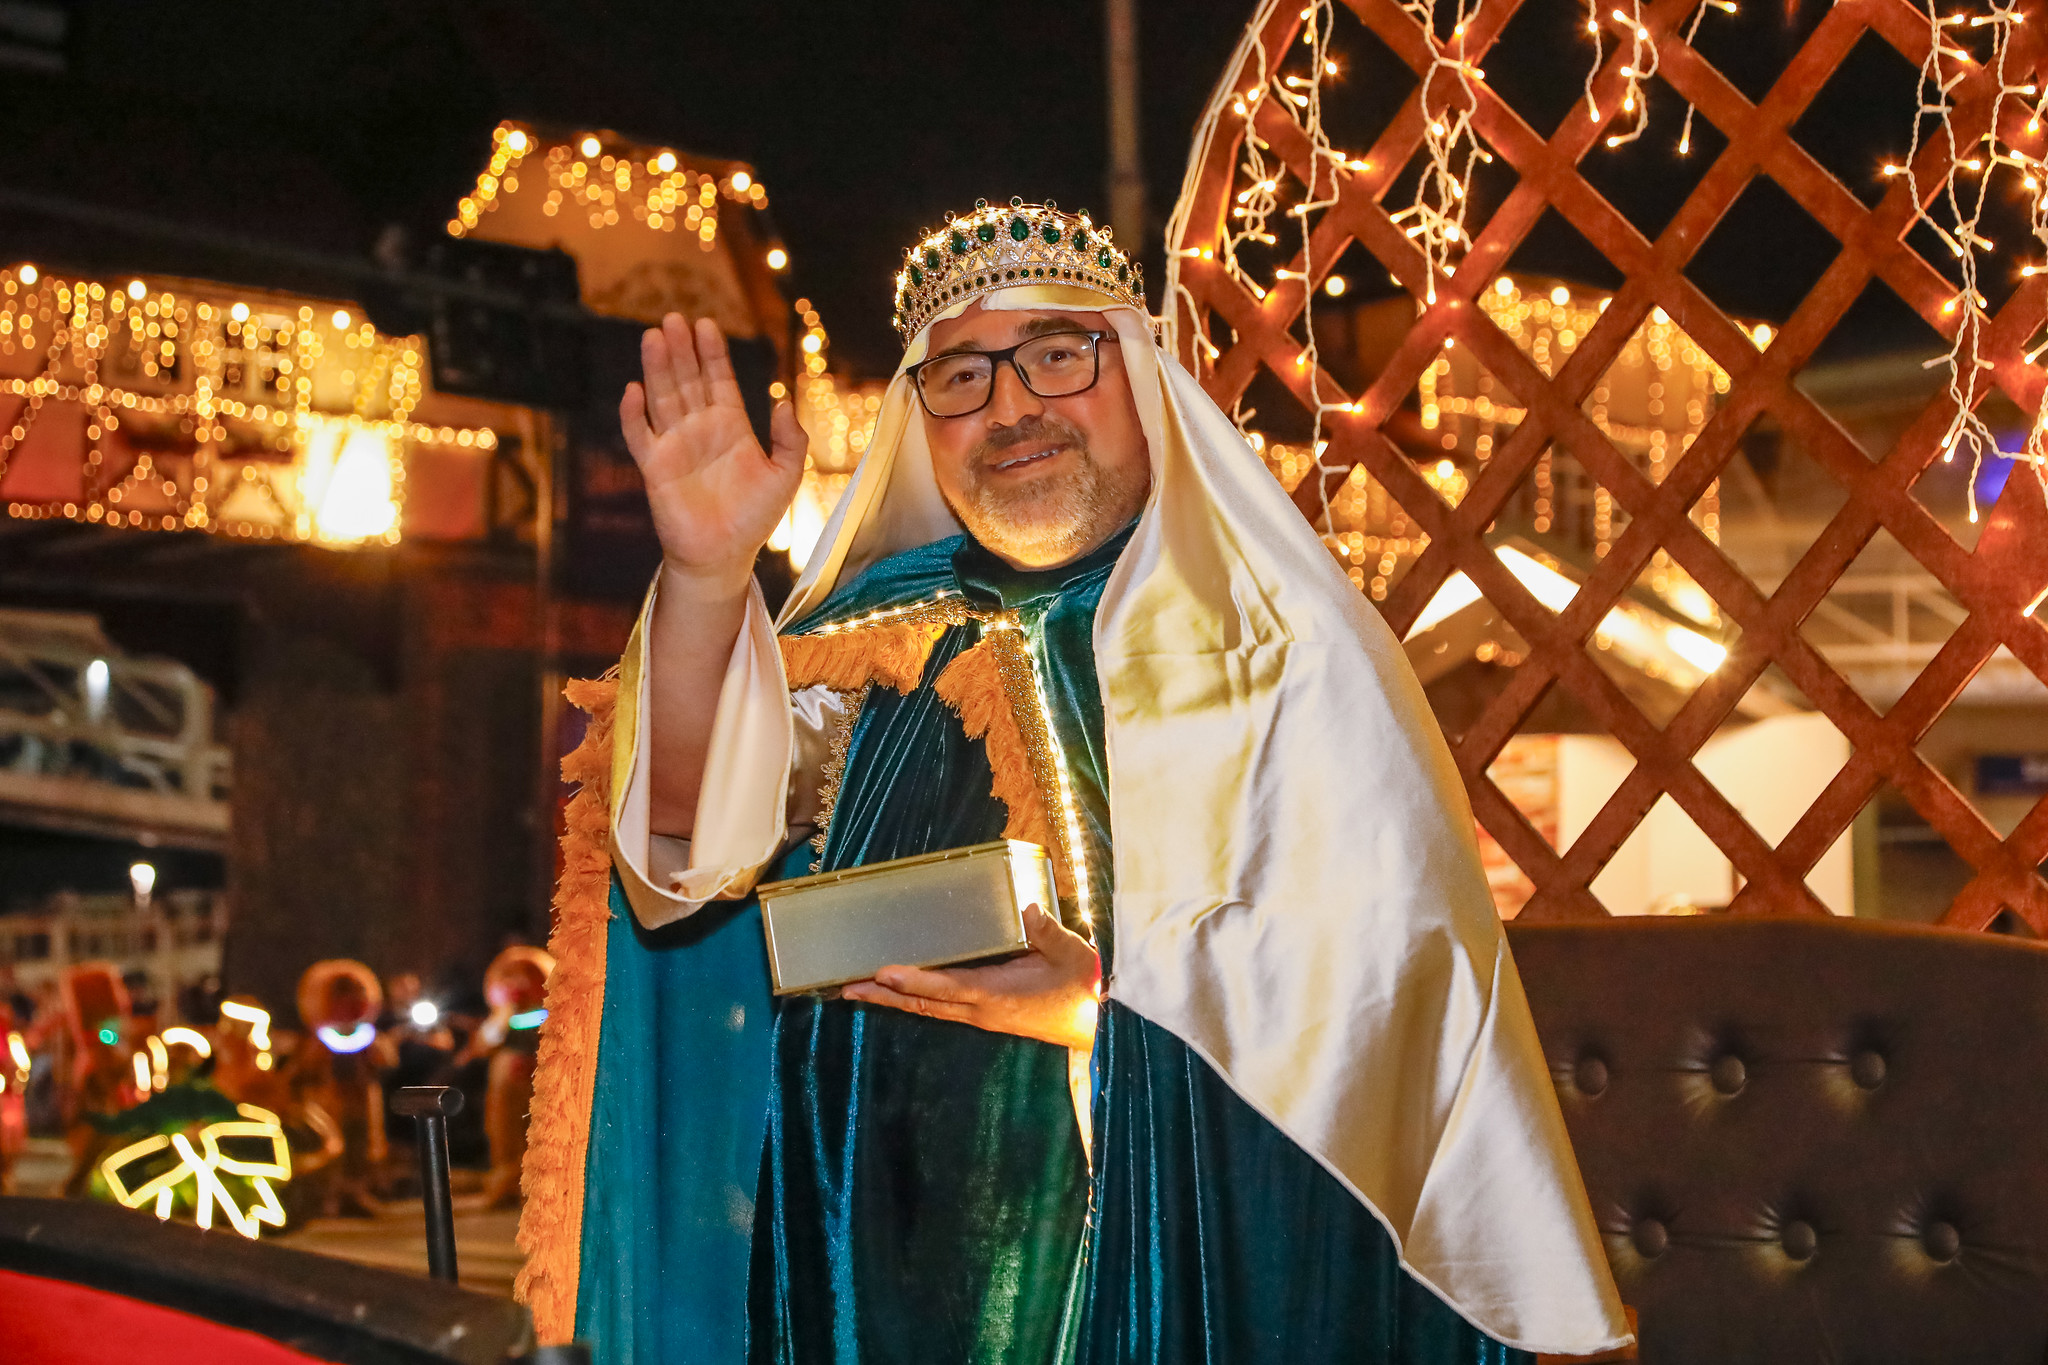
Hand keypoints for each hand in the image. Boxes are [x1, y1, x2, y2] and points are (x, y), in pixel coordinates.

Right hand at [620, 314, 807, 597]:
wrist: (723, 556)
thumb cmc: (755, 519)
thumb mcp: (785, 476)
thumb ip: (791, 440)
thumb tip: (783, 400)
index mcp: (731, 426)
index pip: (718, 379)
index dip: (712, 352)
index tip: (707, 324)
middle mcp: (700, 429)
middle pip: (687, 379)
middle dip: (681, 349)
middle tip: (674, 318)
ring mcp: (674, 445)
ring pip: (662, 396)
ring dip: (657, 367)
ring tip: (654, 335)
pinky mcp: (654, 467)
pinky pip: (639, 434)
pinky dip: (633, 413)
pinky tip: (633, 389)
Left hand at [839, 905, 1101, 1050]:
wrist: (1093, 1028)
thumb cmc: (1081, 988)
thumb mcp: (1072, 956)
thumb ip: (1049, 933)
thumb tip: (1028, 908)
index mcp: (995, 994)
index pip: (946, 986)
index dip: (913, 979)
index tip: (882, 972)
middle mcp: (979, 1009)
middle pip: (922, 1003)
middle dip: (883, 995)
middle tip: (845, 988)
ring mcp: (979, 1014)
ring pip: (926, 1007)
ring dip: (891, 998)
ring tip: (857, 989)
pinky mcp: (983, 1014)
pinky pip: (938, 1006)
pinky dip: (912, 997)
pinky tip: (897, 991)